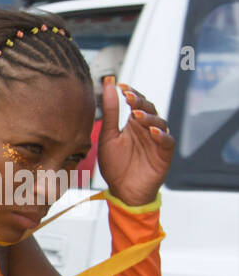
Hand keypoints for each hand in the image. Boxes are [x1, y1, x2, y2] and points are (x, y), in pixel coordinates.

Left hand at [97, 78, 174, 206]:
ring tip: (137, 115)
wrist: (122, 191)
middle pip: (149, 110)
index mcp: (134, 124)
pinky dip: (161, 136)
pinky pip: (167, 142)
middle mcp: (147, 129)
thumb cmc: (115, 165)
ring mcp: (157, 141)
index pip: (137, 103)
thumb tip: (108, 84)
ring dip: (149, 117)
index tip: (121, 86)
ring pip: (160, 123)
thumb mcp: (108, 136)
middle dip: (140, 102)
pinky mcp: (165, 154)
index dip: (132, 94)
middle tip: (129, 97)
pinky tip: (152, 132)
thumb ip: (110, 112)